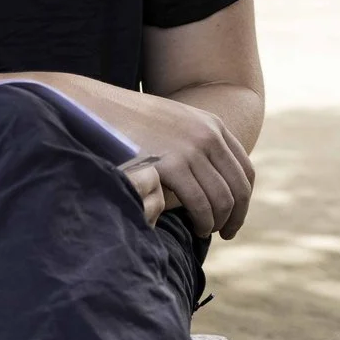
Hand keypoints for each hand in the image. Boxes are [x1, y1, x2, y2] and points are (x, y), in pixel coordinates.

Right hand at [88, 88, 255, 238]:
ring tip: (207, 232)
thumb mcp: (171, 121)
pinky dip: (203, 221)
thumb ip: (193, 140)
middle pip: (238, 187)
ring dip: (218, 221)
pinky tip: (196, 228)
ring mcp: (190, 149)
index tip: (235, 216)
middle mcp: (207, 136)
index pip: (244, 170)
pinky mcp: (170, 165)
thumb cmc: (127, 120)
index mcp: (212, 124)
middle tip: (227, 233)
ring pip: (222, 199)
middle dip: (236, 216)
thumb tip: (207, 171)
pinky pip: (199, 203)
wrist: (95, 106)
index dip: (244, 199)